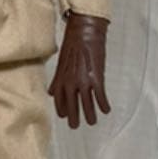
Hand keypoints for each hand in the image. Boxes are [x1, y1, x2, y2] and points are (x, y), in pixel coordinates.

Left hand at [48, 13, 110, 128]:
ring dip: (90, 115)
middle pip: (71, 106)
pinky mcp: (97, 79)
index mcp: (60, 79)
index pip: (59, 100)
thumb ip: (57, 79)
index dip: (62, 110)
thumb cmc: (72, 44)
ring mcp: (83, 82)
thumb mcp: (61, 62)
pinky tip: (106, 110)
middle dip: (74, 118)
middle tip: (75, 126)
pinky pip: (100, 97)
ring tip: (92, 122)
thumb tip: (51, 92)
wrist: (85, 32)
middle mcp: (70, 83)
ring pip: (86, 105)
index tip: (64, 117)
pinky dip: (103, 105)